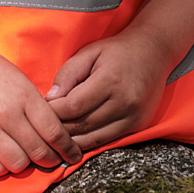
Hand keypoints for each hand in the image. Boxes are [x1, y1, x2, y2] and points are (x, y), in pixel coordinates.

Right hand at [0, 41, 79, 176]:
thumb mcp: (22, 81)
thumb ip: (37, 107)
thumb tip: (55, 134)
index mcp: (25, 97)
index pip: (54, 132)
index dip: (68, 149)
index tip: (74, 155)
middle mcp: (8, 114)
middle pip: (39, 151)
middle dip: (52, 160)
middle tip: (54, 160)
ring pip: (18, 163)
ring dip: (27, 165)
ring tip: (28, 158)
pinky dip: (3, 167)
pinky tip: (6, 158)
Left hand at [45, 32, 169, 151]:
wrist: (153, 52)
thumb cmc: (116, 51)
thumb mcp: (88, 53)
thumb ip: (67, 74)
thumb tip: (50, 99)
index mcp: (109, 81)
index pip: (73, 106)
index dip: (53, 112)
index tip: (39, 111)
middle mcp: (124, 102)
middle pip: (83, 125)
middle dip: (59, 129)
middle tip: (42, 129)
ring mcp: (134, 117)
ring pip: (95, 139)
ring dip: (72, 141)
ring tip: (55, 138)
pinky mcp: (139, 125)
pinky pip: (108, 140)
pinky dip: (90, 142)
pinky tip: (75, 140)